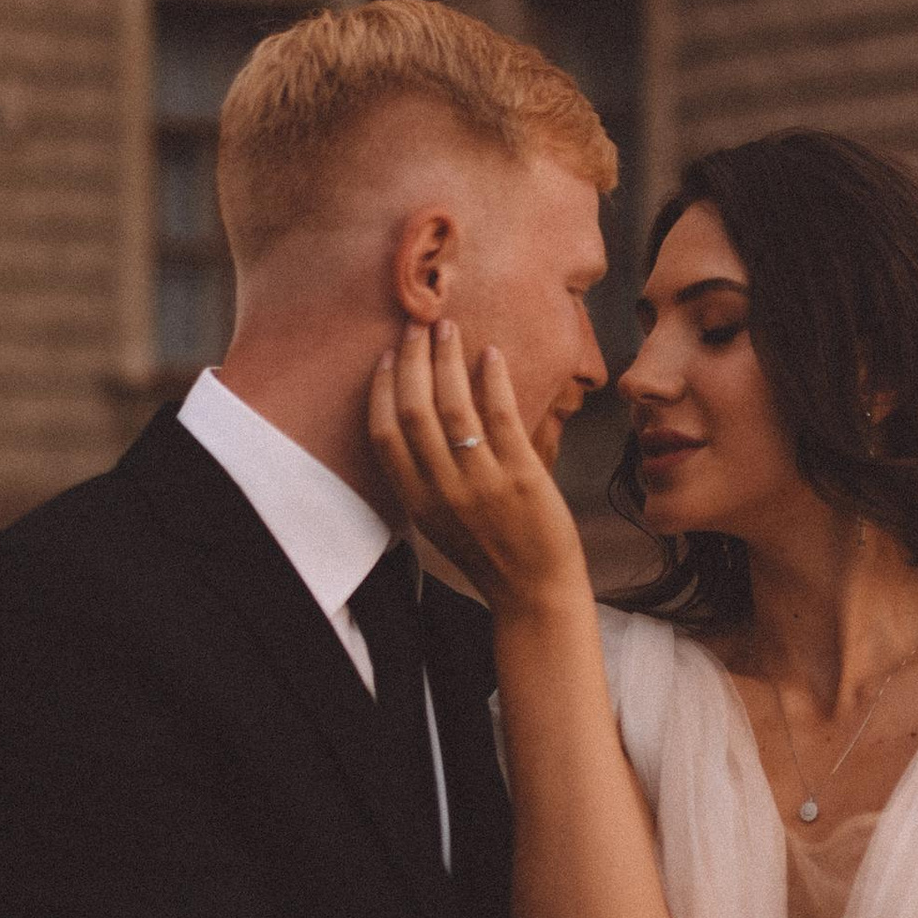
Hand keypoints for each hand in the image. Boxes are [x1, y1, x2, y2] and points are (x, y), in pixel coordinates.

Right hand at [370, 322, 591, 620]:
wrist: (534, 591)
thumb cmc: (489, 552)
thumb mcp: (439, 521)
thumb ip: (424, 478)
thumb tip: (417, 420)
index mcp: (416, 502)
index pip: (383, 435)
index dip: (383, 389)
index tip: (391, 356)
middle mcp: (442, 490)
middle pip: (414, 411)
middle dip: (414, 361)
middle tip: (419, 326)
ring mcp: (481, 483)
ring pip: (453, 407)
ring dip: (447, 360)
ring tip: (449, 328)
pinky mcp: (520, 476)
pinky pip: (500, 416)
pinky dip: (492, 379)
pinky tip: (490, 354)